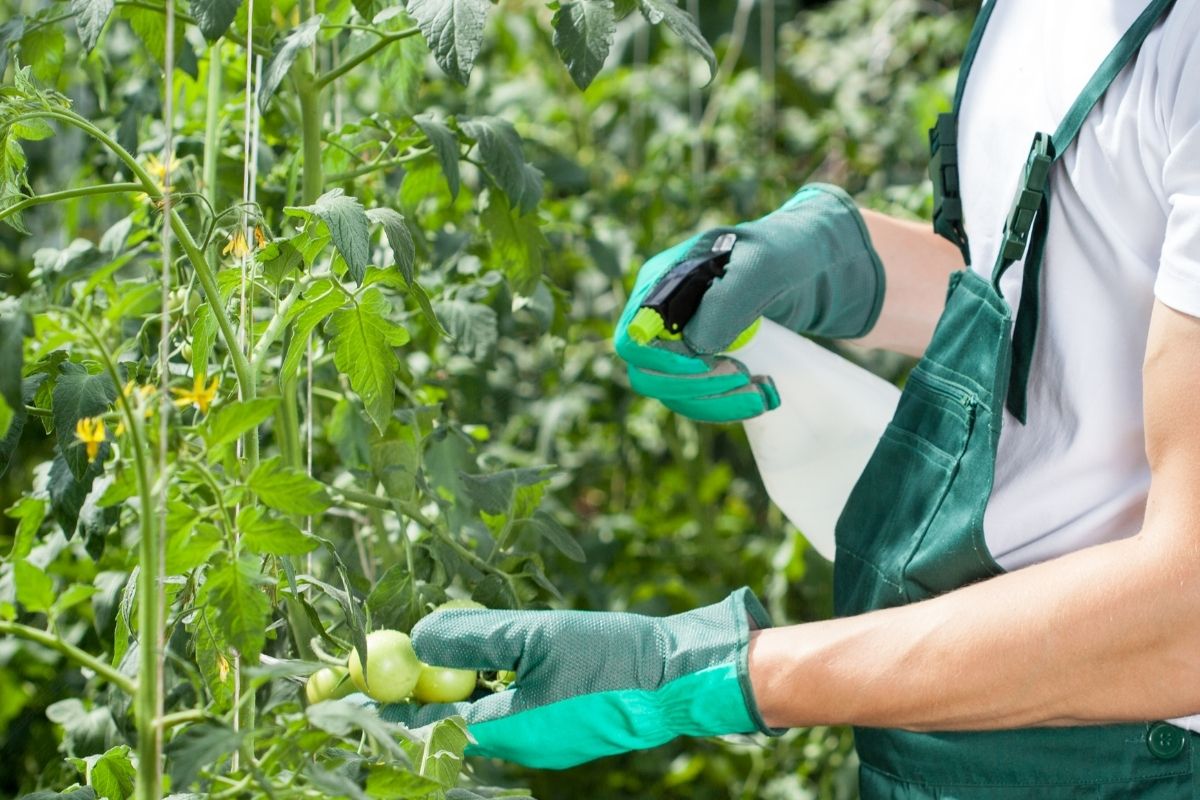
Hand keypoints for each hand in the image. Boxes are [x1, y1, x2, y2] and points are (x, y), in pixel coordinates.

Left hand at [374, 588, 779, 768]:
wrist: (676, 679)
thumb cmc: (609, 657)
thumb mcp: (535, 635)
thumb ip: (473, 637)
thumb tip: (416, 637)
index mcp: (504, 731)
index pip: (423, 729)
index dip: (380, 709)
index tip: (341, 693)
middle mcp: (518, 747)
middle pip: (444, 729)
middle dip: (407, 700)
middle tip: (378, 671)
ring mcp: (541, 743)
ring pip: (476, 722)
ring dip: (447, 696)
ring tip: (423, 663)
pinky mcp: (560, 731)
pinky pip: (506, 717)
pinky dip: (483, 695)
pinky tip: (487, 666)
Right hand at [614, 184, 884, 422]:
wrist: (810, 265)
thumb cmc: (786, 253)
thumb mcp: (764, 264)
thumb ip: (728, 297)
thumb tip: (695, 344)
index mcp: (662, 281)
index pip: (634, 337)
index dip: (663, 361)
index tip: (711, 364)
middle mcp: (660, 315)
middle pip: (646, 373)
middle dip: (694, 387)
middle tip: (744, 378)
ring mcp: (677, 341)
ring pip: (670, 394)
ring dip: (714, 403)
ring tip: (762, 393)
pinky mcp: (697, 363)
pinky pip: (694, 398)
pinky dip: (725, 405)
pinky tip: (760, 394)